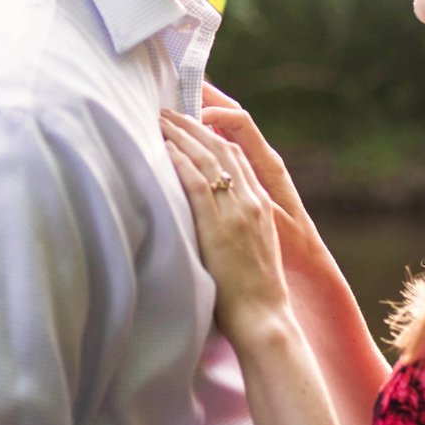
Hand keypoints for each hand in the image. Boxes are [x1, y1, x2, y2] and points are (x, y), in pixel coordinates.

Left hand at [159, 108, 287, 333]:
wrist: (264, 315)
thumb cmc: (254, 290)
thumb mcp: (252, 246)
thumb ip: (236, 222)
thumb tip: (209, 211)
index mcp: (261, 202)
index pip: (236, 153)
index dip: (213, 130)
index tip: (191, 117)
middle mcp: (251, 200)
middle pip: (221, 148)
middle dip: (193, 124)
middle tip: (168, 109)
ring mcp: (237, 212)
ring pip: (208, 160)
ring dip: (181, 135)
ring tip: (160, 119)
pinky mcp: (219, 227)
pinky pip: (198, 185)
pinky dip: (180, 162)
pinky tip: (165, 148)